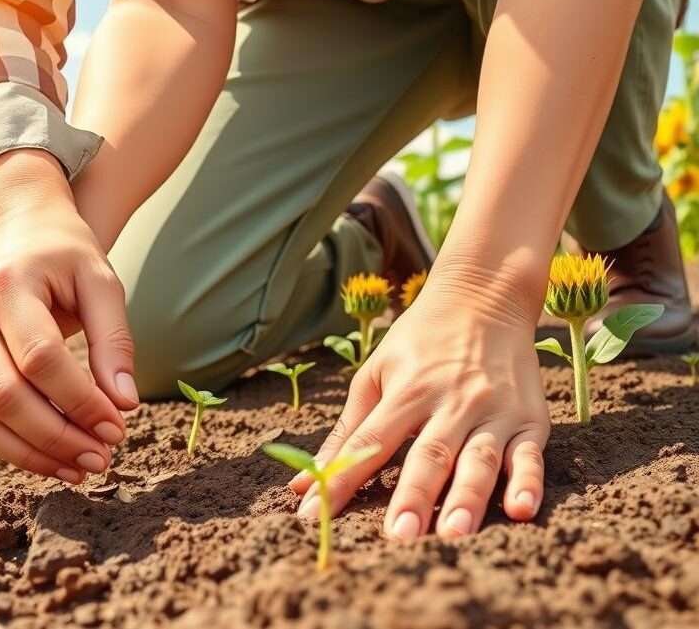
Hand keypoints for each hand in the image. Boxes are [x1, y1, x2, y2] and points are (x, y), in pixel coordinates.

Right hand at [0, 149, 138, 481]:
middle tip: (103, 458)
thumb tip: (124, 406)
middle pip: (4, 395)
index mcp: (8, 285)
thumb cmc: (65, 253)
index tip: (118, 426)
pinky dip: (15, 447)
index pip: (40, 357)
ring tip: (82, 469)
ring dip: (33, 454)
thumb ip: (114, 340)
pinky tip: (56, 459)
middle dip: (57, 436)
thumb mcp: (101, 281)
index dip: (80, 400)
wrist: (14, 224)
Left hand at [289, 280, 549, 538]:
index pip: (369, 442)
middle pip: (429, 454)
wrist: (485, 295)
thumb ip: (346, 431)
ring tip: (453, 534)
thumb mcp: (376, 373)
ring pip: (479, 459)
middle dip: (414, 496)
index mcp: (407, 391)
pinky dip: (528, 482)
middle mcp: (450, 401)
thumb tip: (304, 481)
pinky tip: (520, 511)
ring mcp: (493, 410)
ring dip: (468, 498)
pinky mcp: (529, 418)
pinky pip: (529, 455)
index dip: (342, 479)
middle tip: (399, 537)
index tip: (315, 516)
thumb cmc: (419, 341)